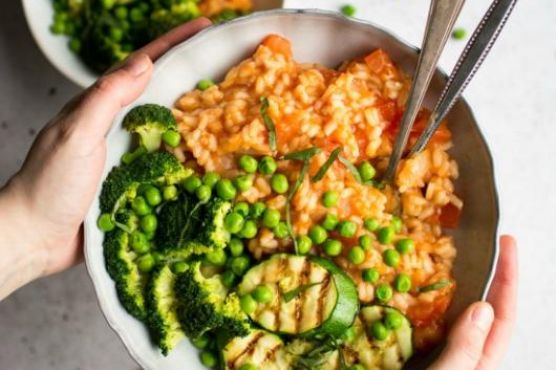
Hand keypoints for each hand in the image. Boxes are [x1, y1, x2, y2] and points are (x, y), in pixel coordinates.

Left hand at [0, 18, 210, 299]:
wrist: (37, 234)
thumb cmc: (51, 184)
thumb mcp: (77, 134)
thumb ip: (108, 98)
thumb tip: (143, 64)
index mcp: (100, 106)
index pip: (141, 65)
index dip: (172, 43)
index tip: (203, 27)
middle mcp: (115, 125)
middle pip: (158, 89)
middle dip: (188, 71)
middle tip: (221, 60)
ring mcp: (126, 152)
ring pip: (166, 124)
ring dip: (194, 111)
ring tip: (223, 101)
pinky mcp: (134, 180)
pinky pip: (166, 159)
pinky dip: (188, 152)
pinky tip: (206, 153)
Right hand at [429, 235, 517, 369]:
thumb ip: (465, 347)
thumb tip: (481, 308)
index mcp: (480, 359)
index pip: (503, 313)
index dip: (507, 276)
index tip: (506, 245)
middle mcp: (464, 351)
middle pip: (483, 305)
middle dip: (488, 272)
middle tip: (488, 240)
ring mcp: (440, 348)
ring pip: (453, 308)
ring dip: (456, 281)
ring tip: (454, 253)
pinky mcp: (416, 347)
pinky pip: (426, 315)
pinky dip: (425, 295)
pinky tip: (415, 282)